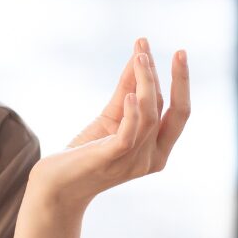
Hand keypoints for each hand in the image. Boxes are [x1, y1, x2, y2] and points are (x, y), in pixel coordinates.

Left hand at [28, 37, 190, 212]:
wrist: (56, 186)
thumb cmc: (84, 152)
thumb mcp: (111, 118)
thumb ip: (126, 91)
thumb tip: (138, 57)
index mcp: (158, 150)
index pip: (179, 113)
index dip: (181, 82)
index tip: (179, 53)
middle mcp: (152, 159)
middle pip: (173, 113)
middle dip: (178, 80)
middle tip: (179, 52)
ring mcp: (133, 162)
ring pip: (150, 116)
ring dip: (146, 83)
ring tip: (140, 57)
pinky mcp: (110, 159)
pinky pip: (128, 135)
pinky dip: (131, 113)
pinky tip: (129, 93)